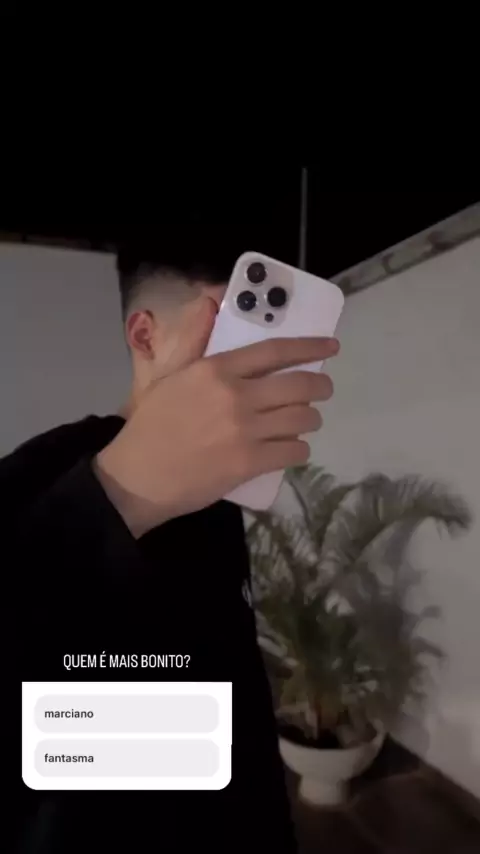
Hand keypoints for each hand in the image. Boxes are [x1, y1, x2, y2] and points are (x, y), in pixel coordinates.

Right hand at [95, 335, 338, 535]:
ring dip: (310, 419)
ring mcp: (245, 430)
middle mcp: (236, 395)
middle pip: (299, 385)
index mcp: (216, 369)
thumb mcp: (168, 374)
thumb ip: (194, 340)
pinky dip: (300, 450)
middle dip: (321, 387)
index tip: (330, 347)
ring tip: (305, 421)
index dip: (309, 346)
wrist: (138, 475)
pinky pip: (294, 451)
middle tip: (323, 390)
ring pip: (302, 419)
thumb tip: (210, 302)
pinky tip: (293, 449)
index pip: (275, 350)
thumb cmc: (151, 424)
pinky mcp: (249, 463)